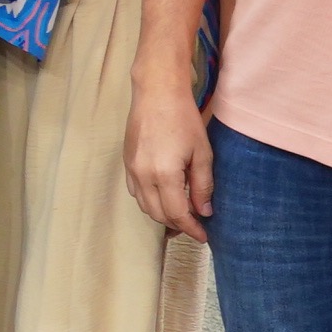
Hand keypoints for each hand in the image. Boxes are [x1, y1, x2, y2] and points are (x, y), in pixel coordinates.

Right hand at [125, 75, 215, 238]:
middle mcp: (143, 176)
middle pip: (158, 214)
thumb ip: (203, 185)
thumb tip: (204, 211)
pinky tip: (164, 196)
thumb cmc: (183, 119)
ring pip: (145, 206)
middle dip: (178, 225)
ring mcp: (131, 170)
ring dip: (163, 215)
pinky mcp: (127, 163)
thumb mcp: (202, 153)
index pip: (177, 214)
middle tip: (196, 225)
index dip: (191, 229)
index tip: (204, 236)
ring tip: (182, 213)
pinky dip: (150, 201)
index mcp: (164, 174)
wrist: (156, 94)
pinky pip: (136, 193)